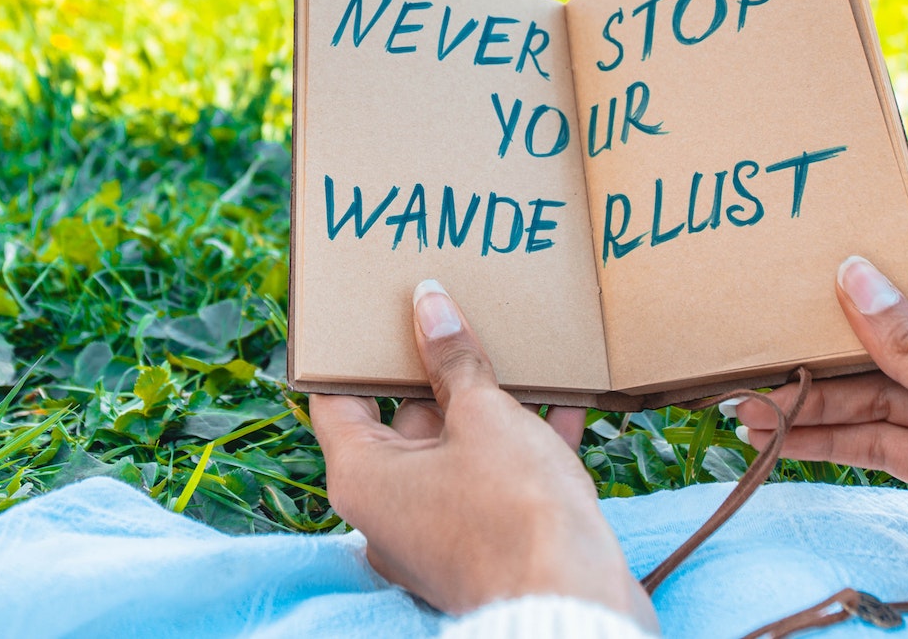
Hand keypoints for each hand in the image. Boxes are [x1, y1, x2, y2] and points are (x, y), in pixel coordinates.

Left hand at [309, 279, 654, 627]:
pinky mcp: (482, 546)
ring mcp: (434, 532)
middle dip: (434, 371)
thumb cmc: (513, 511)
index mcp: (363, 476)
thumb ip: (454, 360)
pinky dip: (522, 443)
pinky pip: (492, 482)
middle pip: (401, 422)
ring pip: (455, 450)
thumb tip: (429, 304)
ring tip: (513, 347)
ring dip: (488, 404)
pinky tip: (563, 402)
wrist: (572, 603)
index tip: (372, 312)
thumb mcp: (484, 417)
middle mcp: (387, 509)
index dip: (352, 352)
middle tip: (453, 315)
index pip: (336, 400)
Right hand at [737, 220, 907, 632]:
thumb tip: (854, 276)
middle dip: (836, 334)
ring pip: (885, 391)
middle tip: (762, 331)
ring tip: (746, 401)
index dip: (900, 240)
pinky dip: (836, 440)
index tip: (829, 234)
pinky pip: (887, 441)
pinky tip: (781, 437)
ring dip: (820, 397)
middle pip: (906, 328)